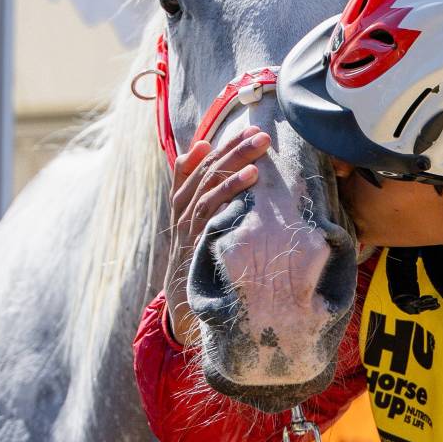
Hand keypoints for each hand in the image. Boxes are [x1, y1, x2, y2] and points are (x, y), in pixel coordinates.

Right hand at [163, 128, 270, 344]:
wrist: (182, 311)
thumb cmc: (199, 271)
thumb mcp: (202, 238)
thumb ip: (209, 208)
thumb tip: (217, 174)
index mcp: (181, 208)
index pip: (194, 168)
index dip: (217, 148)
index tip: (242, 130)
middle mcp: (181, 213)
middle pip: (205, 171)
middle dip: (233, 148)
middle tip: (260, 132)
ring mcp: (187, 227)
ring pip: (208, 184)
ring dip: (235, 161)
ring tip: (259, 146)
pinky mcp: (196, 241)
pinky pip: (212, 208)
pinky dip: (230, 189)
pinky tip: (251, 177)